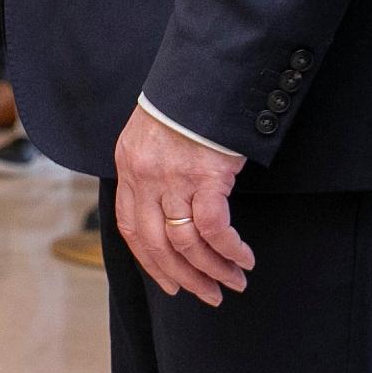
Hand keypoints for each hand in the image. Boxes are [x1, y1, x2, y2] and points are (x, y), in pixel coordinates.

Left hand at [110, 105, 255, 305]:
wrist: (205, 77)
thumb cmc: (184, 107)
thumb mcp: (152, 138)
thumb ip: (151, 171)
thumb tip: (165, 208)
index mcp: (128, 169)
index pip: (131, 229)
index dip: (150, 262)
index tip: (170, 284)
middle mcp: (145, 178)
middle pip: (157, 245)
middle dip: (184, 277)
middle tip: (208, 295)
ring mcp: (173, 178)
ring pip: (186, 242)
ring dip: (212, 269)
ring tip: (233, 282)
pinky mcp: (206, 176)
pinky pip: (213, 227)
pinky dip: (229, 249)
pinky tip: (243, 258)